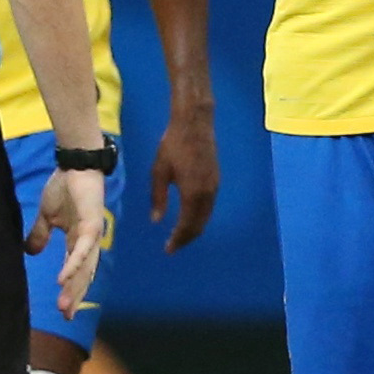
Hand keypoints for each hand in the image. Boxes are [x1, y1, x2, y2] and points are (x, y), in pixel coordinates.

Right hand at [31, 166, 109, 315]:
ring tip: (65, 305)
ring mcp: (91, 234)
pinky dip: (74, 264)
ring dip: (74, 286)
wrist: (75, 165)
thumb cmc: (64, 188)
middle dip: (75, 296)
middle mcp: (87, 242)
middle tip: (66, 317)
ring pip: (84, 267)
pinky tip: (63, 279)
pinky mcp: (92, 224)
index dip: (71, 291)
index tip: (64, 312)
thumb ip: (40, 234)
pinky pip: (82, 248)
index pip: (75, 272)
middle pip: (83, 275)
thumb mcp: (46, 216)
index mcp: (76, 241)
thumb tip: (30, 252)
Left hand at [150, 103, 218, 251]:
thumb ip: (158, 197)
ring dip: (194, 228)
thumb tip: (157, 221)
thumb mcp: (159, 171)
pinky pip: (209, 206)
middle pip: (200, 224)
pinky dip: (200, 217)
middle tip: (173, 246)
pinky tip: (190, 216)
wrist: (195, 123)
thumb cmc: (173, 145)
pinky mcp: (216, 180)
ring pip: (206, 216)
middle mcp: (207, 193)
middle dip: (187, 238)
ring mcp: (214, 186)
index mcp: (192, 193)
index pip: (187, 225)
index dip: (178, 239)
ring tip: (180, 235)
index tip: (168, 249)